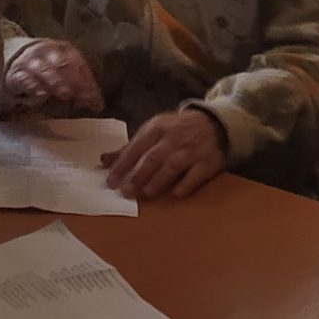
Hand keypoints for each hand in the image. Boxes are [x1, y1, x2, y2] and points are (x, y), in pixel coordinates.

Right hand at [1, 40, 103, 113]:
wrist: (18, 62)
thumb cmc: (49, 70)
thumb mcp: (67, 75)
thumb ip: (82, 88)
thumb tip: (99, 105)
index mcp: (64, 50)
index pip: (79, 64)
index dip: (88, 82)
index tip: (95, 100)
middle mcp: (48, 52)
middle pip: (63, 65)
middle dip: (74, 82)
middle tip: (82, 97)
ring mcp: (31, 61)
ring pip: (44, 69)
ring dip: (56, 81)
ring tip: (65, 94)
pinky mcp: (16, 74)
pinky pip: (24, 78)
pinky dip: (33, 85)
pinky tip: (41, 94)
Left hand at [102, 109, 225, 201]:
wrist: (214, 124)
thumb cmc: (176, 131)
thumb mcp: (153, 132)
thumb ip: (130, 148)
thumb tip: (104, 160)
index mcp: (157, 128)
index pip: (137, 147)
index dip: (123, 164)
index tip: (111, 181)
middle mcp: (174, 137)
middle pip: (153, 157)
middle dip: (138, 175)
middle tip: (126, 192)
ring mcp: (192, 149)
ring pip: (173, 165)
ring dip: (158, 180)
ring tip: (146, 194)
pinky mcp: (208, 161)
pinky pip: (196, 174)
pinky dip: (185, 184)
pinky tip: (175, 195)